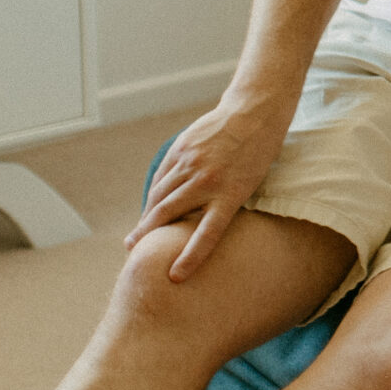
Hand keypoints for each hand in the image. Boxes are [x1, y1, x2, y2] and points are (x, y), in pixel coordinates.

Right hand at [128, 98, 293, 280]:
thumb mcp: (248, 184)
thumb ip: (221, 203)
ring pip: (160, 196)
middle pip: (169, 214)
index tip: (175, 276)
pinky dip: (154, 195)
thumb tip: (193, 226)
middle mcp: (209, 180)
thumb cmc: (257, 155)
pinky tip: (149, 208)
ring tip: (136, 236)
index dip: (191, 257)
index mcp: (231, 194)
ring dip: (146, 218)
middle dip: (149, 236)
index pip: (208, 234)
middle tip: (134, 252)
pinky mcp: (181, 149)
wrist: (254, 113)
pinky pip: (162, 178)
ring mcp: (192, 163)